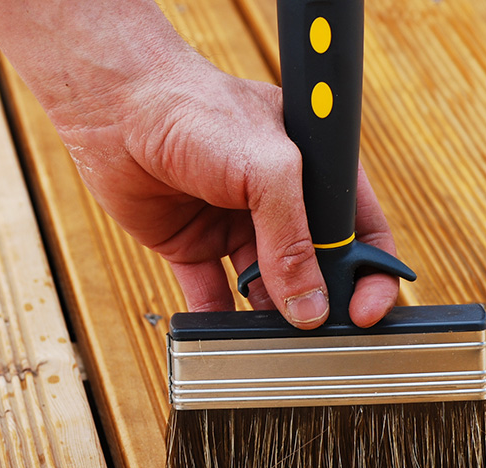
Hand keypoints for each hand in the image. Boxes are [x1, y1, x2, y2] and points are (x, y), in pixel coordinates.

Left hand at [51, 59, 398, 328]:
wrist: (115, 105)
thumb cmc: (195, 110)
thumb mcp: (267, 169)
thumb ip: (292, 238)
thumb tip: (311, 307)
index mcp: (311, 169)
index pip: (357, 228)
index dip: (370, 271)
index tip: (368, 311)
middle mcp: (277, 199)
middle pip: (314, 265)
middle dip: (320, 302)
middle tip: (320, 339)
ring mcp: (233, 223)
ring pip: (264, 286)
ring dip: (270, 317)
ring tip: (273, 344)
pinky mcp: (189, 242)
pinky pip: (210, 292)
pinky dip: (216, 320)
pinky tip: (224, 341)